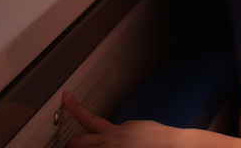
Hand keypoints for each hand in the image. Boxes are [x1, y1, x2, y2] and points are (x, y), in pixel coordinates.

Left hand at [62, 91, 180, 147]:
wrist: (175, 145)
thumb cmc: (160, 140)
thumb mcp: (136, 127)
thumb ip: (121, 130)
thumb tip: (114, 132)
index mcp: (115, 131)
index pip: (87, 117)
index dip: (72, 106)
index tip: (65, 98)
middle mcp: (111, 143)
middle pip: (76, 143)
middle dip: (69, 145)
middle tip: (66, 145)